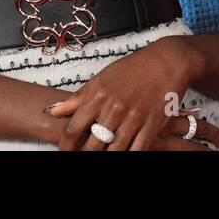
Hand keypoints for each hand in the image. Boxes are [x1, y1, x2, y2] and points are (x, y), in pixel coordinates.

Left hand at [45, 37, 205, 149]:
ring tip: (103, 157)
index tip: (65, 150)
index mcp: (98, 95)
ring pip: (115, 150)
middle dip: (85, 154)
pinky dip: (129, 155)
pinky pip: (138, 149)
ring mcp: (134, 117)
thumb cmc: (132, 69)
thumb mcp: (101, 79)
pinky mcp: (152, 125)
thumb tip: (52, 110)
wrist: (165, 62)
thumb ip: (77, 98)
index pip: (74, 127)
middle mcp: (114, 108)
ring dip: (107, 157)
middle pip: (93, 144)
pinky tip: (124, 155)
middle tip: (83, 156)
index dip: (66, 144)